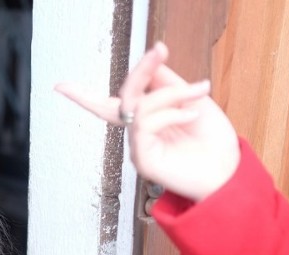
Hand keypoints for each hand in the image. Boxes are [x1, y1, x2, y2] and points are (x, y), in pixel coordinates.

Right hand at [55, 42, 239, 201]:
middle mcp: (137, 135)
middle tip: (160, 50)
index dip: (82, 97)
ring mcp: (138, 148)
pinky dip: (171, 112)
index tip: (59, 86)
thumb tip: (152, 63)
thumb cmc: (213, 141)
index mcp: (146, 121)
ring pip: (139, 106)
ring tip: (200, 91)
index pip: (109, 106)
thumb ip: (168, 83)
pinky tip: (193, 113)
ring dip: (170, 93)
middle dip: (141, 70)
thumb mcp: (192, 100)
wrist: (229, 171)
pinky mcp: (143, 160)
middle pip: (125, 96)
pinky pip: (145, 124)